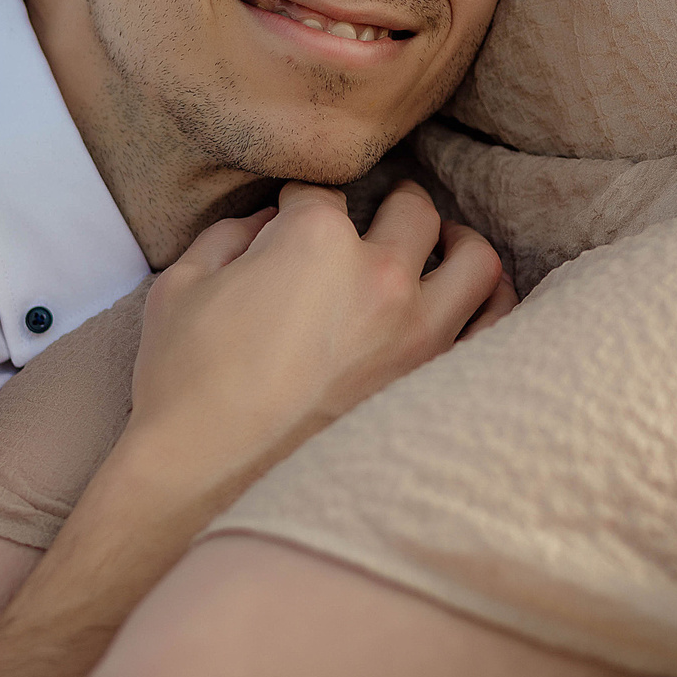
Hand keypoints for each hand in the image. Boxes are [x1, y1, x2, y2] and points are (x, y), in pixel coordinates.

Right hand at [122, 180, 512, 491]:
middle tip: (380, 212)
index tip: (292, 215)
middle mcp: (379, 276)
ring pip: (475, 260)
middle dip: (392, 201)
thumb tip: (263, 223)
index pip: (323, 194)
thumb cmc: (184, 387)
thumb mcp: (180, 287)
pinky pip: (496, 329)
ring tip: (444, 243)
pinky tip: (474, 301)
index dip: (301, 200)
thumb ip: (229, 236)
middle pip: (412, 210)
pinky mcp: (435, 385)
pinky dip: (493, 305)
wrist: (203, 481)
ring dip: (457, 241)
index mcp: (315, 241)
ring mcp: (418, 333)